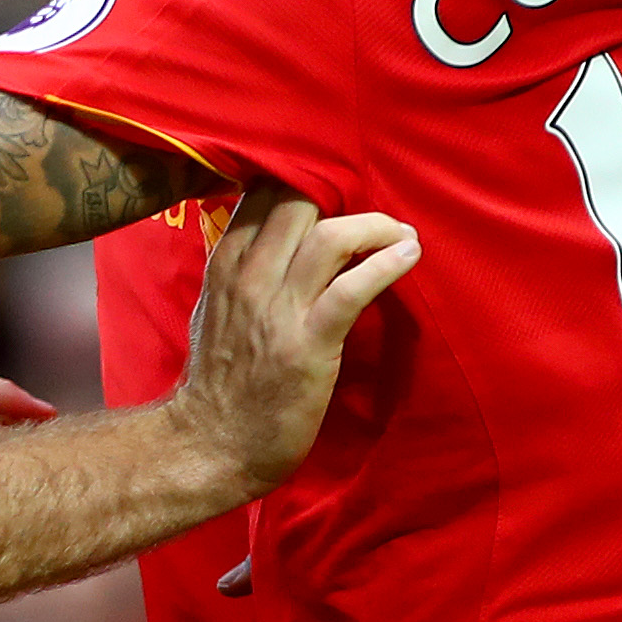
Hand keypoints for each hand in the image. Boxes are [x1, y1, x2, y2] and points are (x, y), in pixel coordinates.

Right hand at [171, 195, 419, 486]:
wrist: (212, 444)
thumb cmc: (219, 382)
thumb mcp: (213, 310)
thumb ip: (239, 272)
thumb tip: (269, 241)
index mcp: (225, 267)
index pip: (260, 194)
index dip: (302, 177)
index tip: (335, 181)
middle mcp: (249, 279)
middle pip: (297, 202)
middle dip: (342, 194)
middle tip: (372, 209)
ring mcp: (279, 310)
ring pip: (329, 237)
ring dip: (374, 225)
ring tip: (399, 230)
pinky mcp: (309, 343)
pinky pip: (354, 287)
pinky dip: (387, 263)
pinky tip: (409, 253)